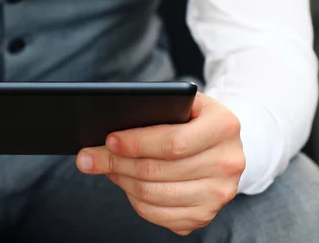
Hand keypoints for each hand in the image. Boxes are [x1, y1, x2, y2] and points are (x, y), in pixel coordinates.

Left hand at [76, 93, 245, 235]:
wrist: (222, 141)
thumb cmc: (192, 117)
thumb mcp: (181, 102)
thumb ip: (152, 109)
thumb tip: (108, 137)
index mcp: (224, 126)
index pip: (172, 142)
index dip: (136, 143)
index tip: (109, 140)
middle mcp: (228, 162)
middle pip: (158, 171)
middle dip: (117, 163)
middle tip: (90, 157)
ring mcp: (219, 193)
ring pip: (155, 194)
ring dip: (122, 181)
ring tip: (107, 167)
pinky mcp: (206, 214)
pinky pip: (160, 215)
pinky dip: (135, 201)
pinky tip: (125, 185)